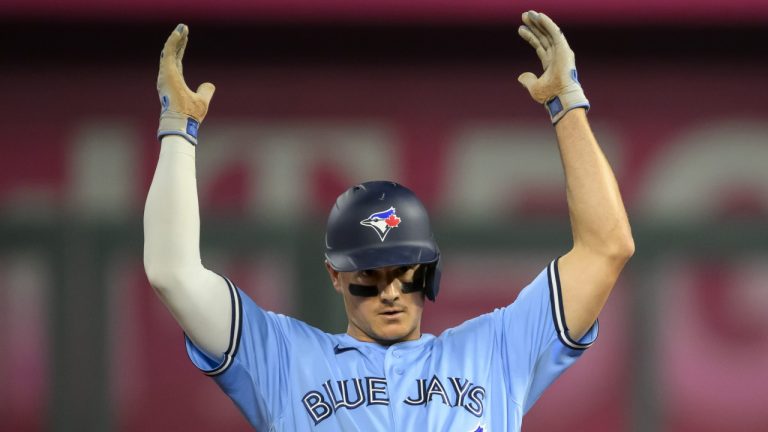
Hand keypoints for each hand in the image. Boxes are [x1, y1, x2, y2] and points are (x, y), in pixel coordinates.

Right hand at [157, 24, 214, 144]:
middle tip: (183, 29)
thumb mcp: (202, 100)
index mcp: (175, 82)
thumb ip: (205, 91)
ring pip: (169, 51)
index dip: (180, 50)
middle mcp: (168, 77)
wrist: (182, 122)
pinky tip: (178, 32)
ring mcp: (166, 74)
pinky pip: (169, 52)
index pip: (177, 62)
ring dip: (175, 39)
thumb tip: (209, 84)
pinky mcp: (167, 72)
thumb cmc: (190, 115)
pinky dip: (173, 41)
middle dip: (178, 41)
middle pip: (173, 54)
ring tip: (181, 28)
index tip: (184, 38)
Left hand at [517, 11, 588, 123]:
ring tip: (528, 14)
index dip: (530, 36)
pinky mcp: (564, 49)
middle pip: (543, 36)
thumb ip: (528, 80)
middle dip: (534, 26)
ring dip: (539, 22)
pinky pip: (555, 33)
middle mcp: (557, 56)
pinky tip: (539, 16)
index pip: (539, 45)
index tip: (520, 29)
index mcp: (550, 63)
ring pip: (549, 33)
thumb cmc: (549, 95)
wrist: (560, 98)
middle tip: (524, 16)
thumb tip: (521, 77)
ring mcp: (561, 52)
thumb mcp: (534, 87)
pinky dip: (547, 24)